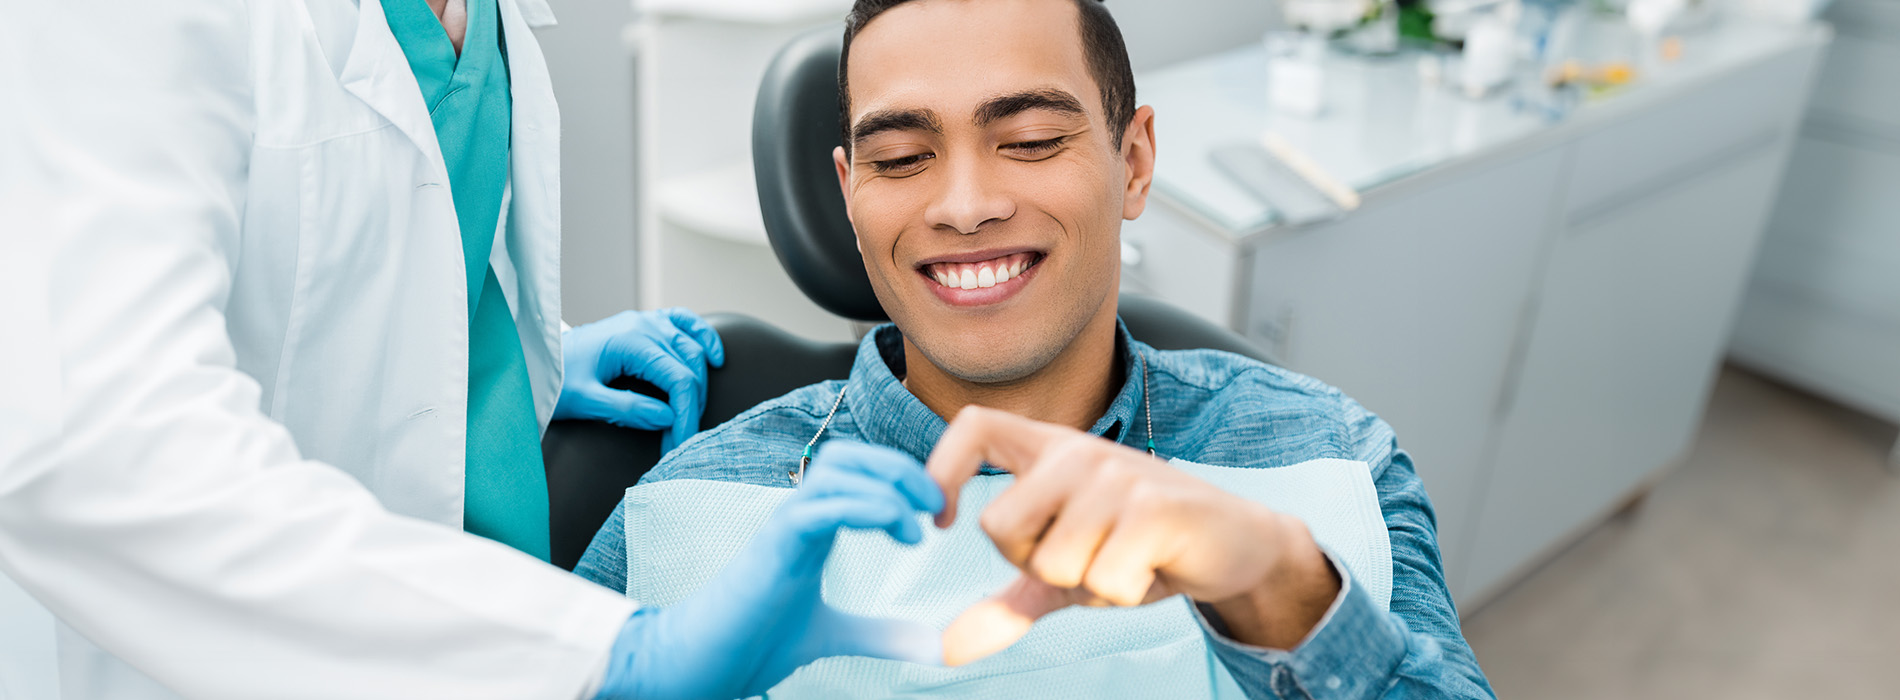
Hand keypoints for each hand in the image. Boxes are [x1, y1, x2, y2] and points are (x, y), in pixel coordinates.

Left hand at [555, 309, 724, 452]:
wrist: (535, 357)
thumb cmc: (555, 379)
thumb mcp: (585, 400)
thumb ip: (627, 409)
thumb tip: (668, 417)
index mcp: (631, 341)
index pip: (678, 379)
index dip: (686, 415)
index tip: (681, 444)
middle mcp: (644, 325)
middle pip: (690, 367)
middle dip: (691, 407)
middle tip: (678, 442)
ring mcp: (646, 321)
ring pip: (692, 349)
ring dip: (698, 385)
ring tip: (688, 417)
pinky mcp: (645, 324)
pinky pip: (685, 323)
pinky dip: (703, 338)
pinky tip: (715, 359)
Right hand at [593, 441, 946, 699]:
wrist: (705, 662)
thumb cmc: (757, 640)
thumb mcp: (836, 634)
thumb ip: (883, 634)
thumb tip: (935, 648)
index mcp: (812, 526)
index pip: (857, 471)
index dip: (901, 478)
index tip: (936, 515)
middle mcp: (798, 515)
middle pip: (849, 456)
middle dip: (900, 469)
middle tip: (937, 506)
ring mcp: (784, 525)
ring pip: (836, 470)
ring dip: (887, 485)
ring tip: (918, 524)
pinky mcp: (774, 546)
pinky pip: (819, 507)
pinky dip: (864, 507)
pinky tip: (897, 528)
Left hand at [926, 406, 1339, 664]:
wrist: (1238, 543)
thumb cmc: (1143, 546)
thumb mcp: (1069, 570)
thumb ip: (1009, 601)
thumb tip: (948, 648)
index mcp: (1050, 450)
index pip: (974, 426)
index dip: (941, 469)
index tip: (942, 520)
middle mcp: (1078, 452)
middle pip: (998, 525)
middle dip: (1032, 566)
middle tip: (1082, 560)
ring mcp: (1117, 476)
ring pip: (1051, 563)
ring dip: (1086, 585)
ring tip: (1124, 561)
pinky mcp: (1155, 508)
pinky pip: (1101, 580)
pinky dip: (1122, 593)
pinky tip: (1151, 567)